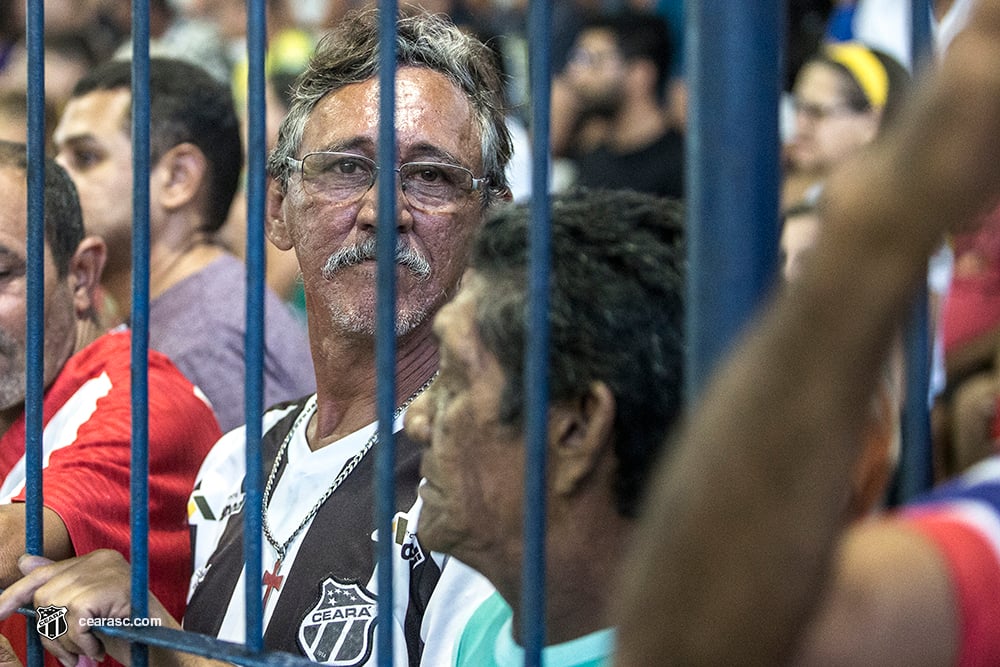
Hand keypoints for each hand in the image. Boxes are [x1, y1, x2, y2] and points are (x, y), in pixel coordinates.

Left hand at [0, 550, 132, 665]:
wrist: (161, 645)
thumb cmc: (125, 630)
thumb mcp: (85, 610)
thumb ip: (59, 586)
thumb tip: (24, 561)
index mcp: (95, 560)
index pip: (42, 573)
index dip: (13, 595)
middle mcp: (102, 559)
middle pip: (44, 595)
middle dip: (51, 631)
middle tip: (72, 651)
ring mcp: (109, 571)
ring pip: (55, 607)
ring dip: (67, 640)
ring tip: (88, 648)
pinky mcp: (113, 588)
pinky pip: (74, 619)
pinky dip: (80, 640)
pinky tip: (96, 647)